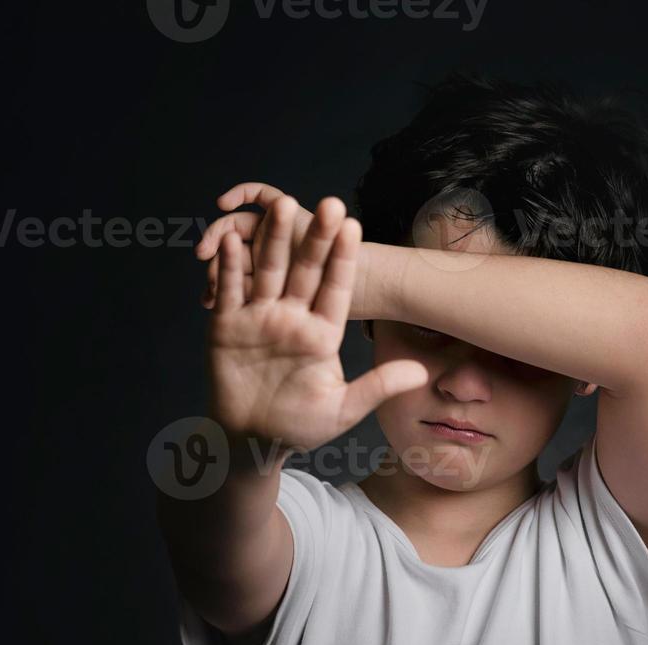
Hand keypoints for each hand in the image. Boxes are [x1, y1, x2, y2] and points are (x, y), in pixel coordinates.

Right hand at [207, 195, 427, 459]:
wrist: (252, 439)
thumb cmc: (299, 426)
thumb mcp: (343, 409)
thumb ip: (378, 386)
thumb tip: (420, 373)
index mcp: (322, 333)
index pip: (336, 288)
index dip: (343, 258)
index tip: (353, 226)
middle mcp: (292, 317)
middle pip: (305, 271)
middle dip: (315, 238)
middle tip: (328, 202)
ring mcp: (259, 318)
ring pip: (268, 271)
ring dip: (274, 240)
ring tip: (282, 206)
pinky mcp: (227, 325)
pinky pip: (230, 291)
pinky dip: (230, 267)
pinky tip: (232, 240)